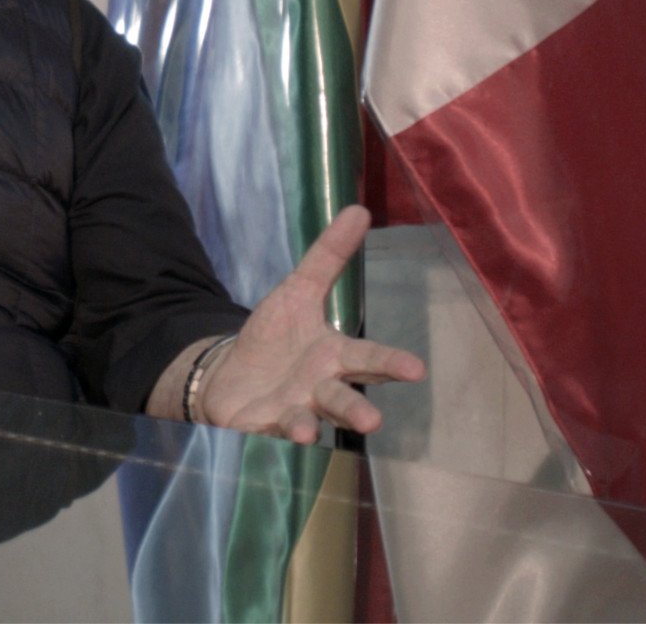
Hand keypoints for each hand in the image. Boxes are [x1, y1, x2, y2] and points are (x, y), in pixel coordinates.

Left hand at [198, 205, 425, 442]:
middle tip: (373, 421)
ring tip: (308, 432)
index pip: (368, 360)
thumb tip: (359, 210)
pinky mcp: (260, 427)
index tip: (416, 370)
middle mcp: (319, 390)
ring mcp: (292, 411)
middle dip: (358, 410)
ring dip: (310, 428)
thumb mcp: (298, 290)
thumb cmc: (274, 337)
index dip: (391, 364)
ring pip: (308, 422)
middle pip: (343, 399)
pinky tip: (270, 435)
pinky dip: (268, 436)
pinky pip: (265, 434)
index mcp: (333, 356)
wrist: (230, 374)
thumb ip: (329, 256)